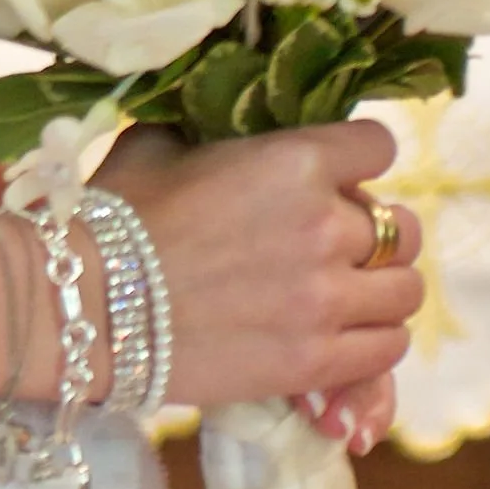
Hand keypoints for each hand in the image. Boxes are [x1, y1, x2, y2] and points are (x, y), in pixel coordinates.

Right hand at [105, 121, 422, 417]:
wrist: (84, 307)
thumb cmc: (113, 217)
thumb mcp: (162, 145)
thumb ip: (218, 135)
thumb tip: (226, 127)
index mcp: (295, 161)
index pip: (379, 147)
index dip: (359, 160)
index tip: (340, 175)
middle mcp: (325, 227)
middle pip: (401, 227)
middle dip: (376, 232)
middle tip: (340, 245)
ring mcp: (325, 299)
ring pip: (405, 290)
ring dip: (380, 289)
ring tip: (346, 295)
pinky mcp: (315, 362)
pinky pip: (387, 348)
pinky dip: (373, 339)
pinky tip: (342, 334)